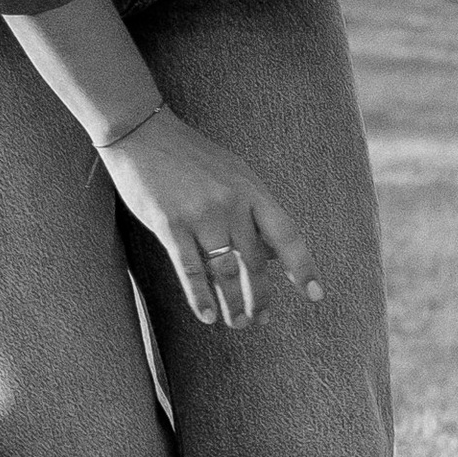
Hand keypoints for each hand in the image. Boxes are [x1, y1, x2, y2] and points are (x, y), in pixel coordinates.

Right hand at [104, 110, 322, 330]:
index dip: (302, 267)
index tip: (315, 295)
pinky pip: (189, 269)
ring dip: (234, 303)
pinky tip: (208, 316)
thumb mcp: (234, 175)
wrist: (143, 133)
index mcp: (251, 190)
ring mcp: (200, 215)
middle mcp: (231, 203)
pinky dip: (200, 296)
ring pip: (225, 271)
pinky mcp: (170, 224)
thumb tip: (276, 255)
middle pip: (255, 262)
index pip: (287, 235)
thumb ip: (255, 212)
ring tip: (238, 323)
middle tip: (262, 320)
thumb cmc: (191, 157)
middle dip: (260, 296)